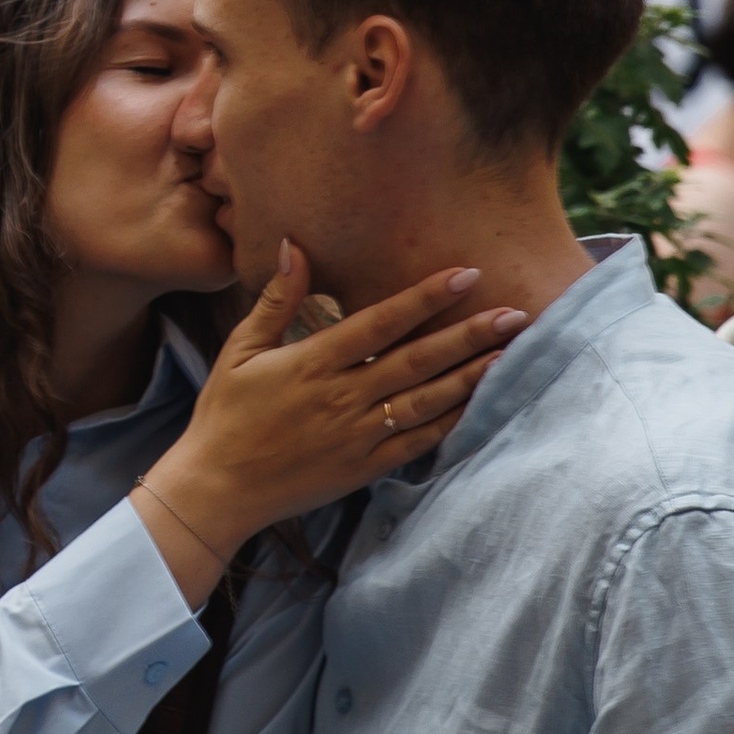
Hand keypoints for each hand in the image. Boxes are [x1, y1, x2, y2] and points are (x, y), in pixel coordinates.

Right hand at [131, 245, 525, 597]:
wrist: (218, 488)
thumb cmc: (224, 414)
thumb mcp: (241, 349)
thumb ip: (277, 299)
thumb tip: (295, 245)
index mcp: (313, 363)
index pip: (382, 322)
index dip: (426, 297)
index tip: (465, 275)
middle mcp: (342, 397)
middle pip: (418, 360)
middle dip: (469, 334)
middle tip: (515, 312)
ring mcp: (357, 435)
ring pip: (427, 401)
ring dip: (471, 376)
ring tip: (510, 353)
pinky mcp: (365, 467)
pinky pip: (418, 442)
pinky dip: (451, 423)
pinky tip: (479, 403)